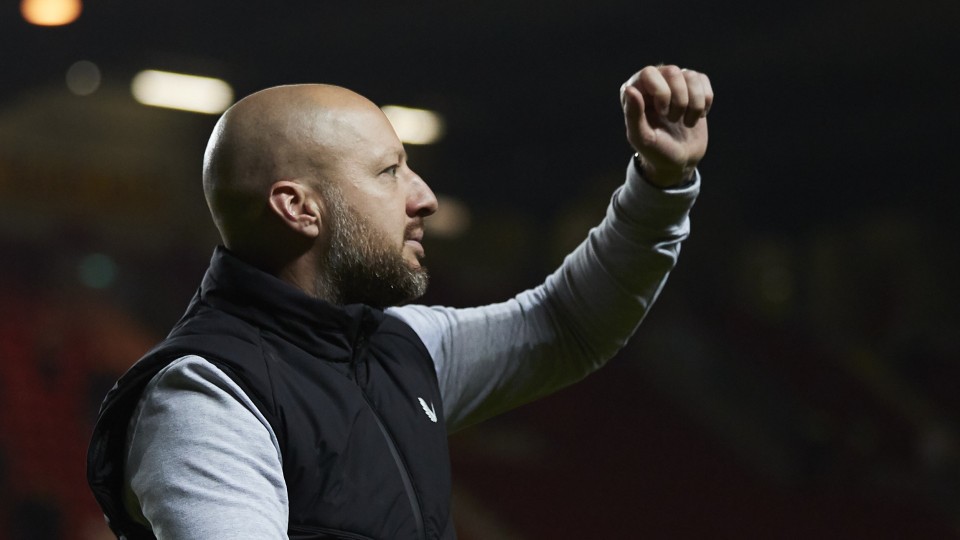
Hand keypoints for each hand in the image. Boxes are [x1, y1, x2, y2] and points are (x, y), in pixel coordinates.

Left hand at [620, 65, 712, 187]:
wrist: (680, 161)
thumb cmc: (656, 151)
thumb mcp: (642, 138)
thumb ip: (633, 115)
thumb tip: (629, 89)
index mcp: (635, 91)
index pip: (648, 73)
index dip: (661, 92)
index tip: (663, 113)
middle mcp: (654, 82)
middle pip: (672, 71)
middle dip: (679, 100)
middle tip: (673, 119)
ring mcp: (675, 83)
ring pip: (691, 76)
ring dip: (694, 104)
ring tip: (686, 122)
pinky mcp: (693, 88)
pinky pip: (703, 80)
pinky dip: (705, 101)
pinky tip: (698, 116)